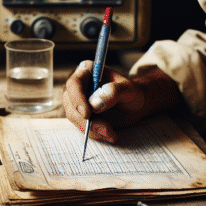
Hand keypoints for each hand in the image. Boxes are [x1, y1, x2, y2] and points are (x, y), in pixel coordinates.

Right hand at [62, 62, 179, 143]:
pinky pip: (81, 127)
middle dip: (86, 121)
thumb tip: (95, 104)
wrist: (134, 104)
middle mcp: (77, 86)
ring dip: (92, 129)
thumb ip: (114, 92)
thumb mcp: (128, 89)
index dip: (77, 99)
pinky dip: (95, 134)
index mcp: (87, 71)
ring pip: (75, 118)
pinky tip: (109, 135)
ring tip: (111, 133)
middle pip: (70, 104)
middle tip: (106, 129)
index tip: (87, 114)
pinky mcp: (79, 116)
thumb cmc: (131, 92)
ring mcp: (76, 102)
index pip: (73, 84)